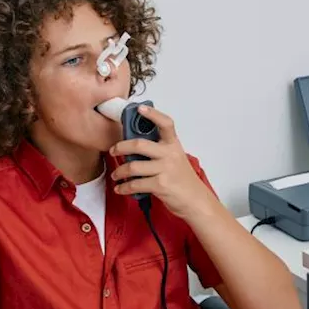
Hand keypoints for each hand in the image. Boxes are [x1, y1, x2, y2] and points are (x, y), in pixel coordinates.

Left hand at [109, 106, 217, 222]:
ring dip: (119, 172)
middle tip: (114, 150)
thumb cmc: (182, 179)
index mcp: (173, 145)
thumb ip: (158, 150)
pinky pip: (135, 184)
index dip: (153, 114)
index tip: (140, 108)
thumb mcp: (174, 158)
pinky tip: (121, 188)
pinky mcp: (160, 185)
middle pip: (139, 144)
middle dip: (121, 147)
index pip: (165, 123)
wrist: (194, 200)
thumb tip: (133, 145)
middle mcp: (170, 154)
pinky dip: (124, 187)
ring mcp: (165, 169)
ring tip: (116, 175)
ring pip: (133, 166)